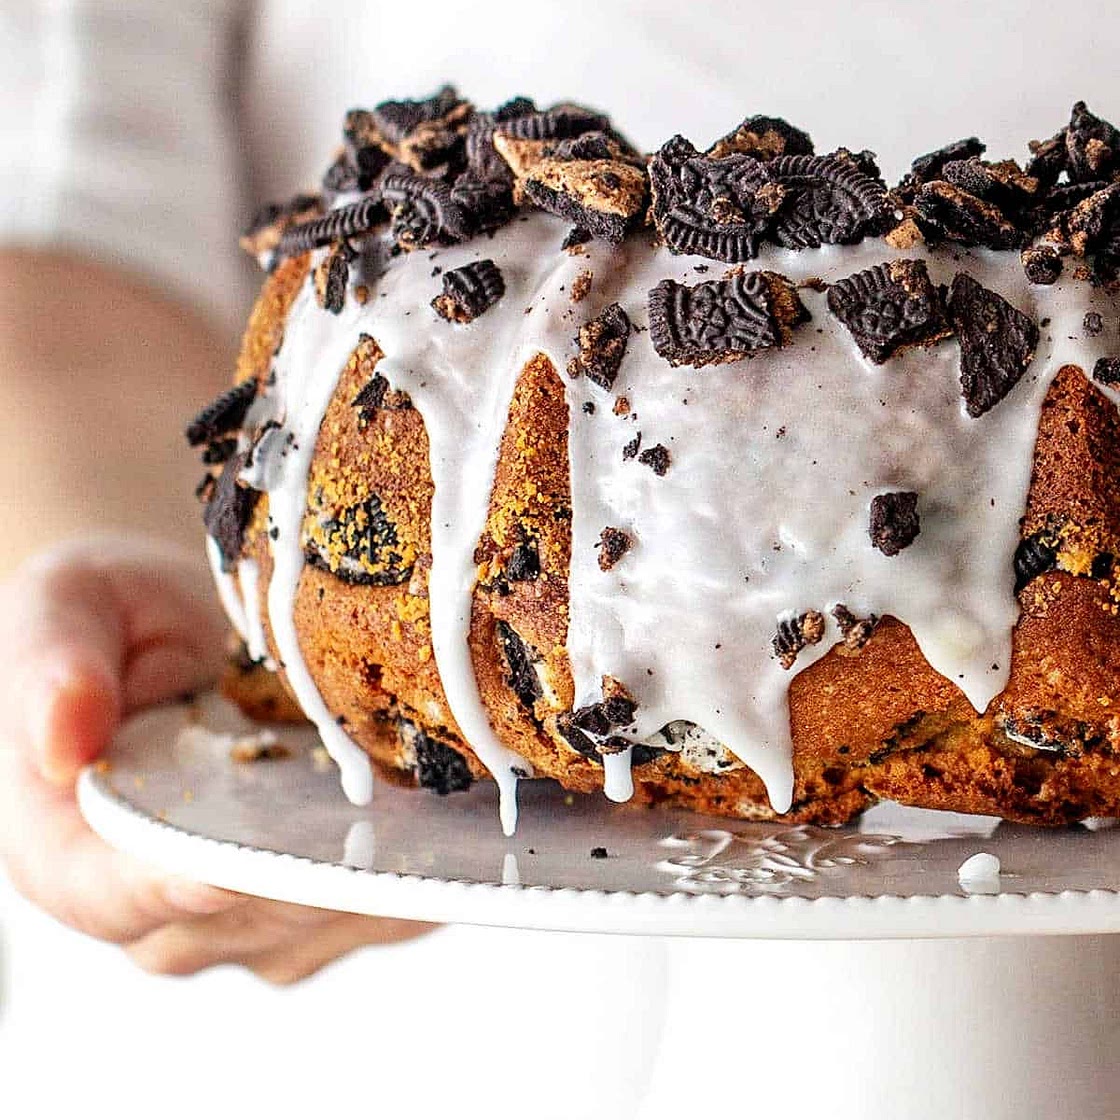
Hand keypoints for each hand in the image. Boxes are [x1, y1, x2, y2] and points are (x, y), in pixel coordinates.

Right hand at [0, 537, 432, 982]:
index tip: (263, 848)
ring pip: (321, 921)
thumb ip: (55, 668)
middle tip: (396, 800)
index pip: (122, 895)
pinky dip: (417, 865)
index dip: (191, 879)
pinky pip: (373, 910)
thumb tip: (61, 740)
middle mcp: (156, 905)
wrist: (181, 631)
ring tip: (435, 796)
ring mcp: (240, 916)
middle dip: (320, 862)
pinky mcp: (310, 908)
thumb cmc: (113, 618)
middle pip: (246, 915)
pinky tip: (452, 816)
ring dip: (383, 864)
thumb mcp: (65, 607)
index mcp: (67, 852)